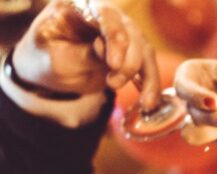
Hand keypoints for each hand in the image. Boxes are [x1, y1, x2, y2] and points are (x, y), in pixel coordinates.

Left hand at [12, 0, 159, 105]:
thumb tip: (108, 56)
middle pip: (130, 31)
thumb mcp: (55, 60)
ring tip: (140, 99)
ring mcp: (119, 31)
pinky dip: (150, 83)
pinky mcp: (130, 50)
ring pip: (144, 48)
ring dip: (145, 75)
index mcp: (78, 7)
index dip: (114, 37)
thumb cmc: (46, 59)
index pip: (104, 14)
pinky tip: (150, 101)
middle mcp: (103, 15)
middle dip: (128, 61)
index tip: (113, 64)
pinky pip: (147, 64)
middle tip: (113, 84)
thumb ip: (83, 55)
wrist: (48, 70)